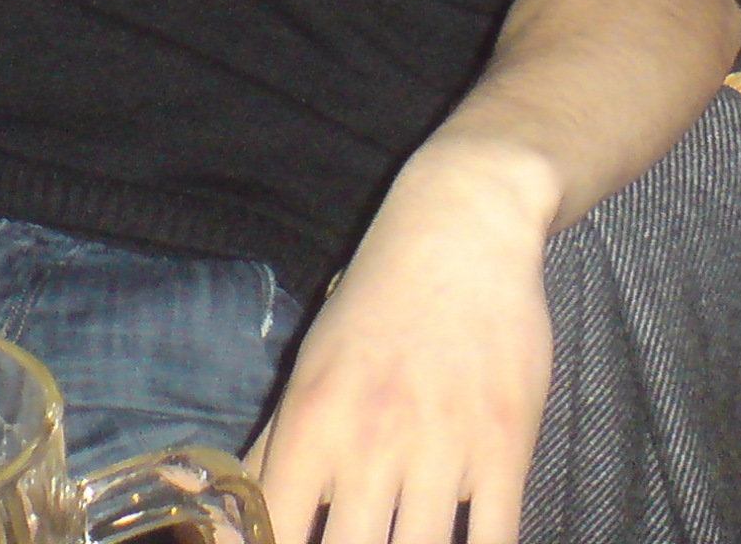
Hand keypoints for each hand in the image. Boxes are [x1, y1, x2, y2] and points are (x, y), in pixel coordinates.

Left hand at [248, 138, 557, 543]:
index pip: (275, 531)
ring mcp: (442, 445)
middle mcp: (371, 438)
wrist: (461, 227)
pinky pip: (493, 539)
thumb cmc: (377, 303)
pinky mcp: (505, 446)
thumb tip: (235, 520)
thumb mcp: (310, 368)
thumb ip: (274, 450)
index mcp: (312, 421)